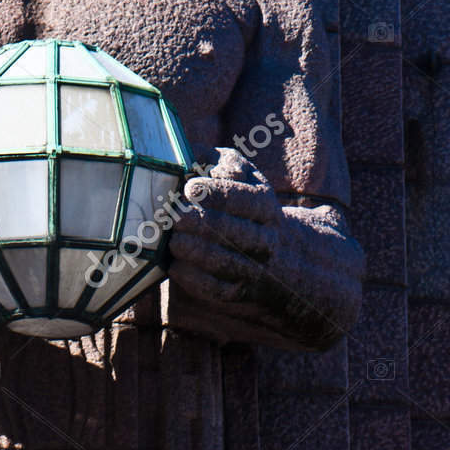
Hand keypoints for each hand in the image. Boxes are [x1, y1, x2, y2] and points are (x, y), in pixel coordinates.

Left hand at [168, 146, 282, 305]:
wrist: (276, 255)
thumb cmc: (244, 201)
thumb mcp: (241, 174)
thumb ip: (220, 160)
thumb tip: (199, 158)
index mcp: (265, 207)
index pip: (247, 200)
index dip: (218, 194)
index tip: (191, 188)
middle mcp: (263, 240)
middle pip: (232, 232)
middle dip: (200, 223)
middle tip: (174, 215)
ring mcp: (251, 269)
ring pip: (222, 262)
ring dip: (193, 250)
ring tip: (172, 238)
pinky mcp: (235, 291)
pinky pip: (214, 289)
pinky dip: (191, 277)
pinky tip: (173, 263)